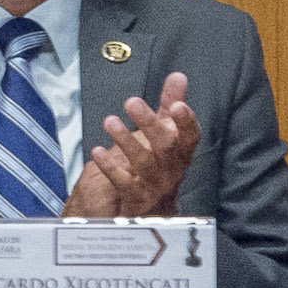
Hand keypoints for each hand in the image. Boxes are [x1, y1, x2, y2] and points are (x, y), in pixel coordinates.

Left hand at [66, 71, 200, 216]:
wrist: (152, 210)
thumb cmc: (160, 165)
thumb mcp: (167, 134)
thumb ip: (171, 105)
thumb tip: (178, 76)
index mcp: (181, 152)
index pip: (190, 136)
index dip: (186, 122)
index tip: (178, 106)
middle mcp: (171, 169)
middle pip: (166, 146)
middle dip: (150, 123)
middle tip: (132, 102)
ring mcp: (154, 185)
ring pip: (145, 163)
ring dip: (127, 141)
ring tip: (110, 121)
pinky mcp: (135, 198)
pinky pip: (124, 183)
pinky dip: (111, 167)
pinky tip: (97, 151)